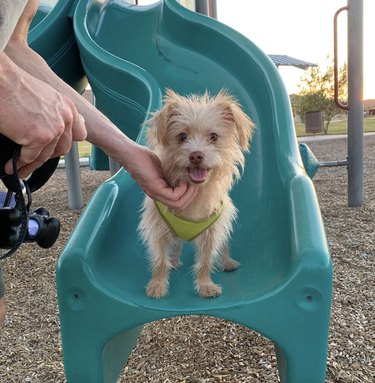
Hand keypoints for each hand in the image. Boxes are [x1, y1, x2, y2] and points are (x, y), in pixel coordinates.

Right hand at [0, 54, 85, 177]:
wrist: (0, 79)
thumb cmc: (15, 85)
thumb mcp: (45, 96)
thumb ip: (55, 111)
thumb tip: (54, 125)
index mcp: (68, 108)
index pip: (79, 134)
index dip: (67, 142)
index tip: (57, 149)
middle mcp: (66, 119)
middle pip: (63, 148)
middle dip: (48, 156)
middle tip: (35, 160)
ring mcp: (54, 129)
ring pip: (45, 156)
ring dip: (32, 165)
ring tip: (20, 169)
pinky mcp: (39, 137)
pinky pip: (30, 157)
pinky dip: (20, 164)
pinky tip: (11, 166)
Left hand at [123, 142, 196, 208]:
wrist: (132, 154)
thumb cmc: (145, 159)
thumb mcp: (163, 168)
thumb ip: (172, 174)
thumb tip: (186, 174)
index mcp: (160, 192)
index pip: (177, 202)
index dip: (188, 195)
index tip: (193, 184)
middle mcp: (157, 196)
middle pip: (179, 206)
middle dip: (190, 196)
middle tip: (195, 185)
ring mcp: (155, 193)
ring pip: (177, 203)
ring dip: (187, 194)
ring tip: (190, 183)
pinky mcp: (155, 188)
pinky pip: (173, 196)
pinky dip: (181, 190)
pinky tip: (182, 181)